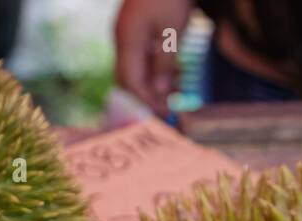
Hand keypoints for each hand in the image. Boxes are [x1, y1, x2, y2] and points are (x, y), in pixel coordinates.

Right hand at [114, 0, 196, 115]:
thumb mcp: (174, 29)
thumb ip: (164, 62)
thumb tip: (159, 93)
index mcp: (128, 40)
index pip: (130, 82)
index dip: (145, 100)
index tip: (164, 113)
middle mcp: (123, 38)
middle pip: (129, 77)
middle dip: (148, 95)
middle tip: (170, 107)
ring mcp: (129, 32)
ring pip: (137, 67)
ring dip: (155, 82)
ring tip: (178, 90)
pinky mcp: (138, 27)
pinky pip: (143, 54)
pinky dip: (157, 67)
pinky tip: (175, 72)